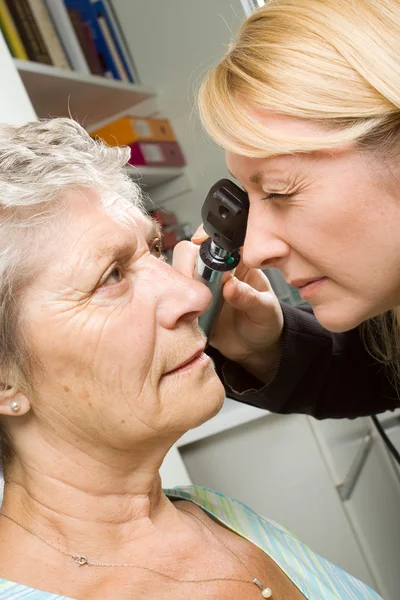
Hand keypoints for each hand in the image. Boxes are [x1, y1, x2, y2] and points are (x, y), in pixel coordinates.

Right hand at [172, 225, 283, 382]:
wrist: (254, 349)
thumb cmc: (264, 323)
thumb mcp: (265, 311)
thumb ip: (249, 297)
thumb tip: (230, 285)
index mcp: (238, 262)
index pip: (219, 240)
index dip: (206, 237)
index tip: (199, 243)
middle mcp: (215, 271)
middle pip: (189, 252)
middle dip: (188, 264)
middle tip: (198, 287)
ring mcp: (199, 287)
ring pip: (176, 273)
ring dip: (179, 285)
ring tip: (194, 305)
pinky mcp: (187, 304)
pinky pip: (171, 297)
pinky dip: (172, 303)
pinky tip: (186, 315)